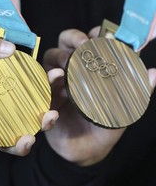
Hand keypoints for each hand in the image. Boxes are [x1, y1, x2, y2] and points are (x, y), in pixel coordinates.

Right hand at [0, 31, 59, 155]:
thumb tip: (9, 50)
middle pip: (6, 139)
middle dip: (20, 145)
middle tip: (30, 138)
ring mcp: (7, 107)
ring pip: (24, 125)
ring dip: (39, 125)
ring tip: (51, 114)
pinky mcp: (20, 95)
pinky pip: (34, 100)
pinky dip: (46, 93)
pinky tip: (54, 76)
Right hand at [43, 28, 155, 165]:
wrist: (88, 151)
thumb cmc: (105, 127)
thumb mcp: (124, 109)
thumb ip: (138, 92)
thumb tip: (153, 73)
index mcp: (87, 72)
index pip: (86, 44)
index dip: (91, 34)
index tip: (99, 34)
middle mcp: (70, 75)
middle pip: (63, 46)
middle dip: (70, 40)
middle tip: (81, 46)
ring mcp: (56, 87)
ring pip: (48, 64)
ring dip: (54, 62)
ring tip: (62, 71)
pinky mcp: (46, 102)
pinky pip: (41, 91)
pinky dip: (47, 86)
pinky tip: (56, 97)